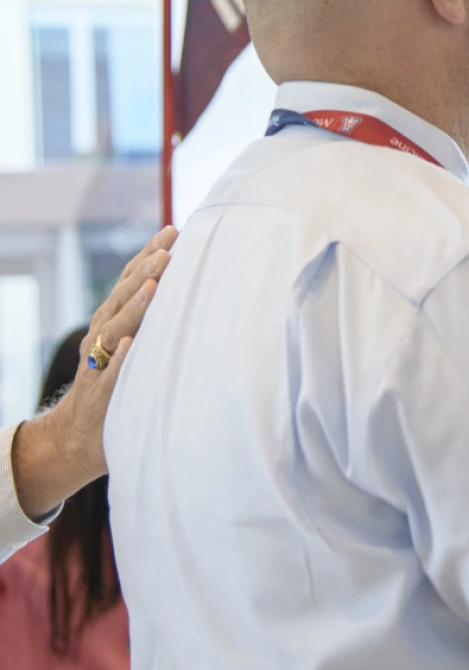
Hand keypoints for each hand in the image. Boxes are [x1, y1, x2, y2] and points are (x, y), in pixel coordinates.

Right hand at [11, 227, 175, 518]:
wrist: (77, 437)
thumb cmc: (118, 386)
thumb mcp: (135, 349)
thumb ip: (154, 320)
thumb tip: (189, 287)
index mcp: (113, 321)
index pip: (131, 280)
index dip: (148, 254)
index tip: (173, 231)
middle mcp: (103, 336)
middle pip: (124, 297)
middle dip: (146, 271)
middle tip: (169, 249)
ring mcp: (99, 364)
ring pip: (116, 329)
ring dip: (135, 305)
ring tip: (154, 283)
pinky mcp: (102, 395)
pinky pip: (110, 374)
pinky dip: (121, 357)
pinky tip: (132, 343)